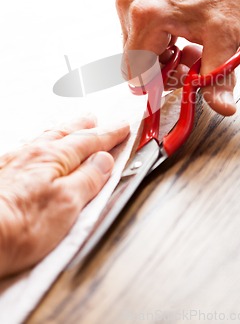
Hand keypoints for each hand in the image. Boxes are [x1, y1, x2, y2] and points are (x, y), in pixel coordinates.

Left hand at [0, 115, 128, 277]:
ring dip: (64, 131)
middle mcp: (33, 154)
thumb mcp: (68, 204)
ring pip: (45, 139)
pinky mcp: (1, 175)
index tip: (122, 127)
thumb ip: (88, 179)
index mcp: (54, 158)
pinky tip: (38, 149)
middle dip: (85, 126)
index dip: (109, 135)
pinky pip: (28, 149)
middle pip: (66, 134)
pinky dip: (42, 144)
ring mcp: (14, 163)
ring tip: (72, 127)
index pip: (90, 141)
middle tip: (97, 119)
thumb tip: (104, 161)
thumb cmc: (18, 226)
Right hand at [117, 0, 239, 114]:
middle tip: (190, 61)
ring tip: (186, 44)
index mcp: (147, 17)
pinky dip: (155, 38)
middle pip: (133, 61)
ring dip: (158, 54)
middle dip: (160, 70)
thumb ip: (219, 76)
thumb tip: (223, 107)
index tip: (177, 83)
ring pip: (134, 47)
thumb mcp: (226, 35)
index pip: (135, 73)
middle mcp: (129, 6)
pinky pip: (135, 29)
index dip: (155, 86)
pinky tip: (177, 31)